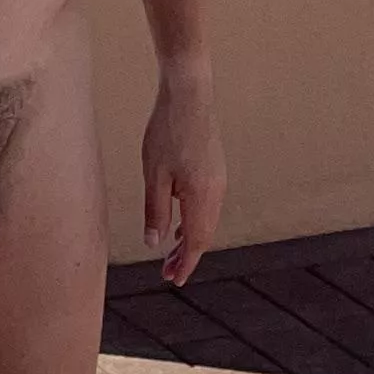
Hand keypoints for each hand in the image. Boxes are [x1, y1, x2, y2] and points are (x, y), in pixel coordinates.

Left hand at [141, 62, 224, 288]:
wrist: (189, 93)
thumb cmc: (167, 131)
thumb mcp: (154, 175)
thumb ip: (155, 211)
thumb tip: (155, 243)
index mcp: (203, 197)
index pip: (196, 242)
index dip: (185, 263)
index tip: (174, 280)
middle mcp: (217, 191)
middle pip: (204, 234)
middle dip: (187, 255)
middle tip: (168, 272)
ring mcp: (219, 178)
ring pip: (207, 219)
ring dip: (190, 237)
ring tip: (171, 251)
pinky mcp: (215, 167)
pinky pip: (208, 204)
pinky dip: (195, 219)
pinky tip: (180, 220)